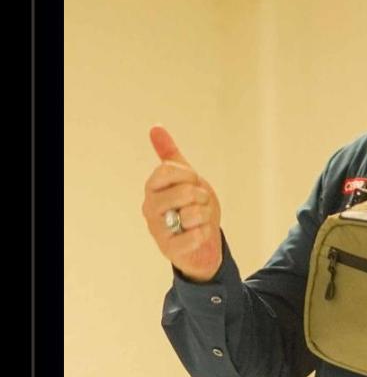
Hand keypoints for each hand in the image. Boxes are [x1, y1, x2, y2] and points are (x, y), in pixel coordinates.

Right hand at [142, 126, 222, 281]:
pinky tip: (199, 235)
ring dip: (205, 216)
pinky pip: (195, 236)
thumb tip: (155, 127)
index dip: (189, 175)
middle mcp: (150, 207)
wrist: (201, 242)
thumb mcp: (186, 177)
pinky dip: (204, 234)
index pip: (168, 170)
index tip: (193, 182)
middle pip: (184, 191)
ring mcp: (158, 229)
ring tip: (198, 221)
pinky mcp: (169, 249)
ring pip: (193, 213)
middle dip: (202, 197)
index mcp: (153, 188)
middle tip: (198, 205)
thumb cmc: (192, 207)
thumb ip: (170, 154)